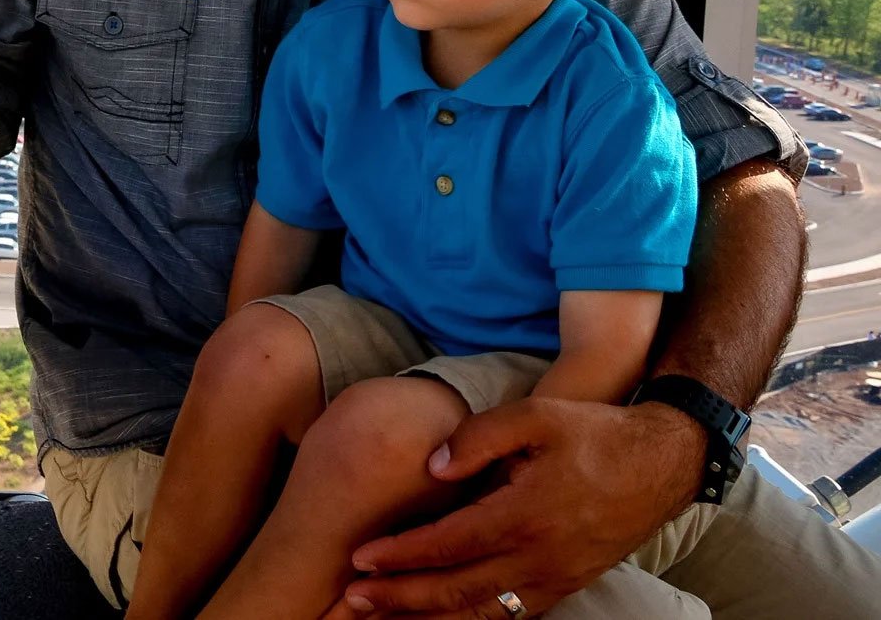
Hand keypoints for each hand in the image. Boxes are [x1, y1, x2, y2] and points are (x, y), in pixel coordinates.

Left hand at [341, 398, 702, 617]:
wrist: (661, 463)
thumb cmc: (592, 432)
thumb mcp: (534, 414)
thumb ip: (478, 436)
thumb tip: (433, 468)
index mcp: (526, 515)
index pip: (449, 545)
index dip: (401, 555)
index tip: (360, 558)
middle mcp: (540, 557)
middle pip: (458, 590)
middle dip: (401, 598)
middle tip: (352, 600)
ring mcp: (556, 578)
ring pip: (483, 612)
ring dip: (430, 617)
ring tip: (383, 617)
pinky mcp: (566, 585)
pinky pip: (512, 614)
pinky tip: (440, 617)